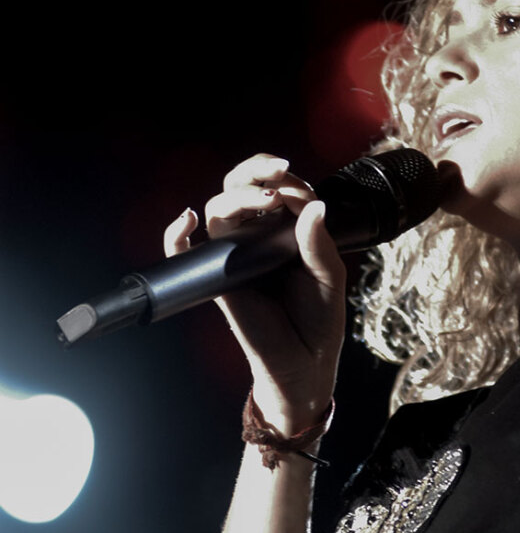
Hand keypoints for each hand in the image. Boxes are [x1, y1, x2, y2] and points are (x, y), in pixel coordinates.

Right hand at [163, 154, 345, 433]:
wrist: (305, 363)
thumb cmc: (318, 319)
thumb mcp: (329, 276)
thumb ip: (318, 242)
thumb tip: (313, 205)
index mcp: (286, 230)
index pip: (278, 187)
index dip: (289, 180)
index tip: (306, 193)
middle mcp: (257, 237)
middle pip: (240, 186)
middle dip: (255, 169)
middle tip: (278, 171)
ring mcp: (235, 256)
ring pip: (219, 209)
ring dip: (238, 195)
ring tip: (266, 200)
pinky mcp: (218, 280)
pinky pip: (184, 253)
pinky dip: (175, 234)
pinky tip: (186, 220)